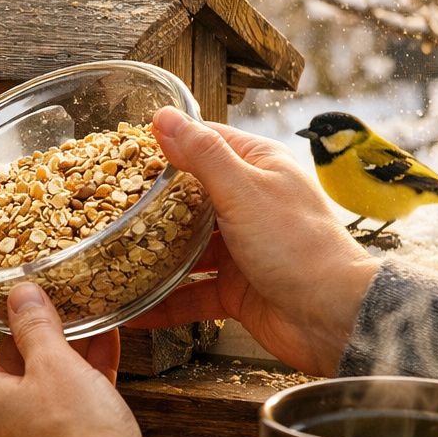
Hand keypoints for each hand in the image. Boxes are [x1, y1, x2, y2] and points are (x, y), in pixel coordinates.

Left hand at [0, 283, 176, 436]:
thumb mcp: (55, 366)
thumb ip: (35, 326)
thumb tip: (20, 296)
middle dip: (17, 326)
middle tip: (27, 292)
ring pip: (32, 385)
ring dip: (55, 349)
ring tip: (76, 312)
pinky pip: (58, 408)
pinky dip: (76, 377)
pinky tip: (103, 345)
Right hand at [130, 107, 379, 374]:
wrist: (333, 319)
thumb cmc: (299, 247)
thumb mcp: (243, 191)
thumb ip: (201, 154)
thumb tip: (164, 117)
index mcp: (258, 167)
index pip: (204, 143)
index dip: (165, 145)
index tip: (123, 152)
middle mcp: (248, 204)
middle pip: (188, 197)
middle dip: (150, 203)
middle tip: (104, 203)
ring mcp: (240, 248)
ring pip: (184, 246)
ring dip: (151, 253)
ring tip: (109, 254)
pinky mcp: (235, 289)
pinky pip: (190, 293)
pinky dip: (163, 303)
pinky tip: (132, 308)